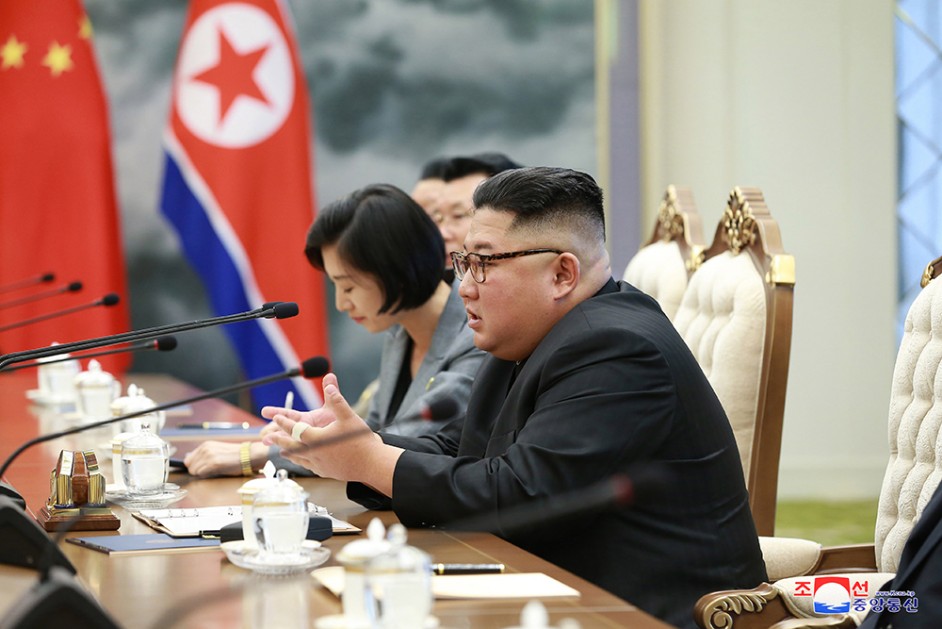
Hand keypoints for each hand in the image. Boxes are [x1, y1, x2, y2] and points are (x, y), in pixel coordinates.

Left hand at [183, 440, 266, 477]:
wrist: (248, 455)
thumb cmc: (234, 455)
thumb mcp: (216, 451)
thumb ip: (203, 455)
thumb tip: (189, 460)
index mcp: (205, 445)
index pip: (188, 459)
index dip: (193, 466)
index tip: (200, 469)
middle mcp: (205, 449)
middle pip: (189, 466)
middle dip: (196, 470)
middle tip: (208, 471)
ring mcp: (209, 456)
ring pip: (194, 471)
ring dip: (201, 473)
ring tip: (213, 471)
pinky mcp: (213, 463)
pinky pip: (200, 474)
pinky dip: (206, 475)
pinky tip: (215, 472)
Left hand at [262, 373, 402, 494]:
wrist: (372, 465)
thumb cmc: (361, 441)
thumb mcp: (349, 417)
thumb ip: (337, 400)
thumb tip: (329, 384)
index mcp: (316, 439)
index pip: (295, 429)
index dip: (284, 423)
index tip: (275, 418)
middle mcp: (314, 453)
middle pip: (291, 447)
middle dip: (279, 440)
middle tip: (268, 437)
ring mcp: (319, 465)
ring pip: (298, 459)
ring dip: (288, 453)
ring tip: (281, 452)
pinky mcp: (326, 472)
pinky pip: (308, 467)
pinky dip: (301, 462)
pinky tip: (304, 462)